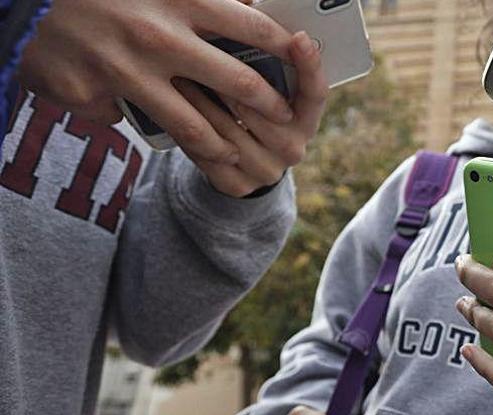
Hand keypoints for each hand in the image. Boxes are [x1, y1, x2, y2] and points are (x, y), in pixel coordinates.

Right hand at [18, 0, 298, 164]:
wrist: (22, 4)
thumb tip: (246, 3)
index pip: (250, 24)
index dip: (282, 44)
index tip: (300, 54)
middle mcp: (157, 35)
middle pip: (235, 81)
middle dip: (268, 105)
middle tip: (284, 118)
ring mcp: (126, 68)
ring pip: (193, 124)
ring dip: (222, 145)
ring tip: (237, 156)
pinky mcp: (95, 93)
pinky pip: (133, 121)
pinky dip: (148, 126)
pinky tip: (159, 135)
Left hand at [175, 32, 326, 196]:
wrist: (242, 165)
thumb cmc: (253, 113)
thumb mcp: (270, 91)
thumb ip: (270, 64)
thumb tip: (260, 14)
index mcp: (306, 121)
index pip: (315, 93)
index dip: (310, 66)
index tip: (300, 38)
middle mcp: (293, 149)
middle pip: (267, 110)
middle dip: (237, 79)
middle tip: (210, 50)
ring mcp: (267, 170)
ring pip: (231, 131)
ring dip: (203, 101)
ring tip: (180, 74)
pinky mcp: (238, 186)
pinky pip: (210, 154)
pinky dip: (191, 129)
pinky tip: (174, 109)